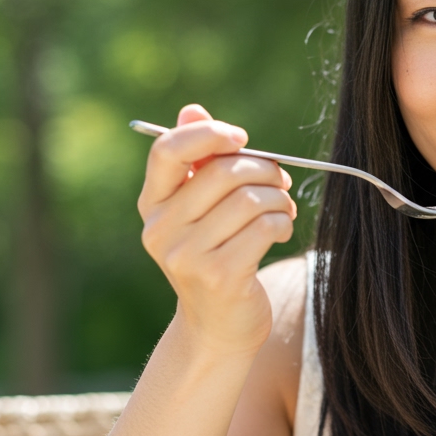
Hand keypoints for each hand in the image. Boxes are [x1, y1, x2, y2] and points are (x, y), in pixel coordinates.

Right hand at [137, 104, 296, 358]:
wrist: (219, 326)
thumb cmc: (216, 255)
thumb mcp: (200, 209)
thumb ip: (197, 160)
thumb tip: (193, 109)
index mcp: (152, 204)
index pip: (168, 150)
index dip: (207, 135)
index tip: (240, 138)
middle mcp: (161, 229)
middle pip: (223, 173)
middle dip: (264, 170)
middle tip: (280, 182)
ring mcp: (187, 256)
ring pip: (250, 200)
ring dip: (279, 199)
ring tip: (283, 209)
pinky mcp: (219, 276)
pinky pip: (265, 227)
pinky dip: (283, 222)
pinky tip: (282, 231)